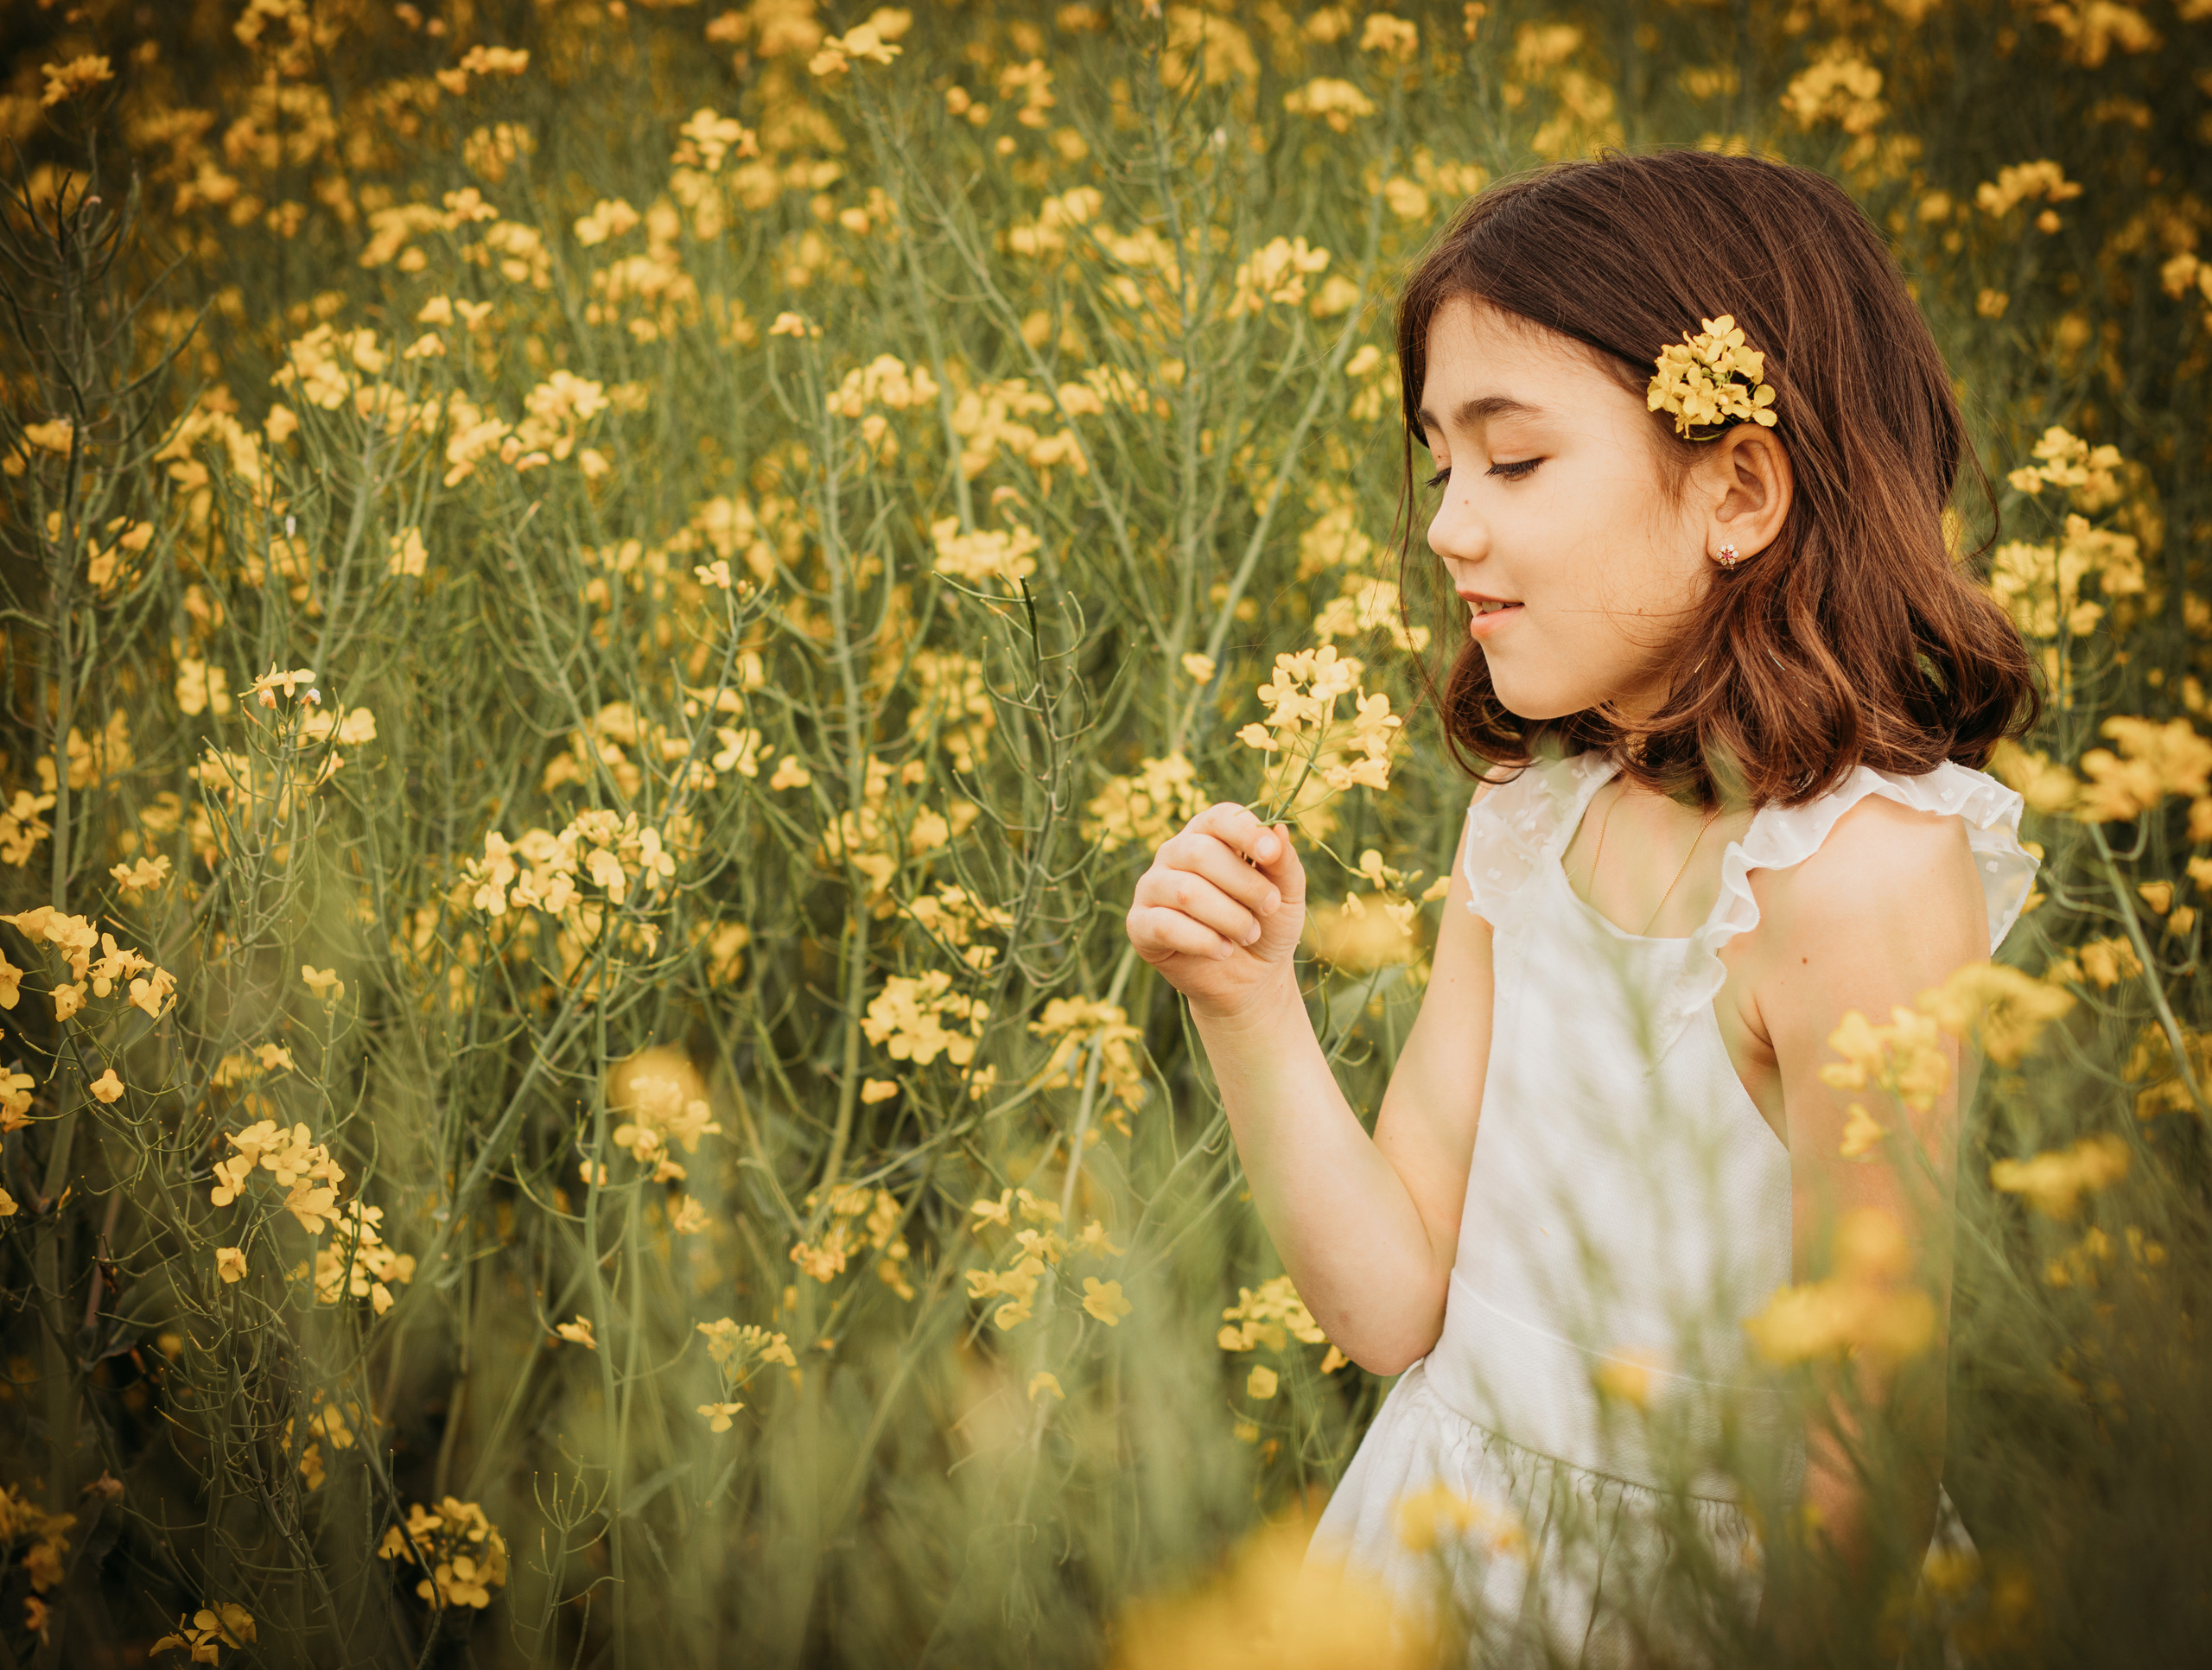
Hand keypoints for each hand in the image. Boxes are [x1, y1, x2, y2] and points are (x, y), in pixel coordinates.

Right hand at [1125, 802, 1304, 1018]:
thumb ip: (1284, 862)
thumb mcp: (1287, 893)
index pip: (1218, 818)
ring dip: (1228, 917)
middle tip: (1270, 907)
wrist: (1252, 977)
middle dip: (1244, 884)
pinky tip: (1223, 951)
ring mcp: (1151, 887)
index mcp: (1208, 834)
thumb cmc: (1268, 924)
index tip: (1270, 854)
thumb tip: (1279, 828)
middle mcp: (1173, 853)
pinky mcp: (1139, 924)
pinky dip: (1202, 941)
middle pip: (1200, 853)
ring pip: (1184, 892)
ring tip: (1250, 934)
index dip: (1245, 831)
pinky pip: (1164, 925)